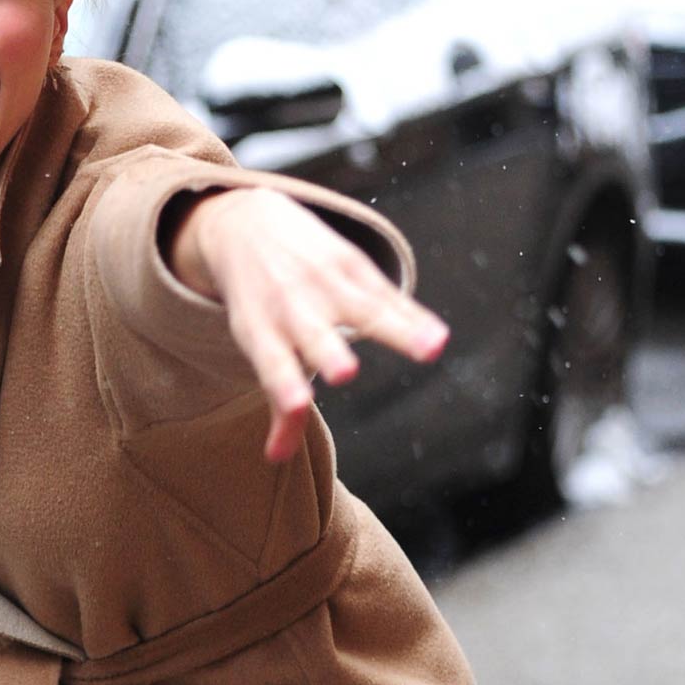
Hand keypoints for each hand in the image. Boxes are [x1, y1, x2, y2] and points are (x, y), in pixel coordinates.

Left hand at [170, 187, 449, 464]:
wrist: (246, 225)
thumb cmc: (258, 305)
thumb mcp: (258, 345)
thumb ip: (279, 400)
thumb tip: (275, 459)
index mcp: (261, 332)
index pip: (272, 363)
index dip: (285, 385)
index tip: (299, 404)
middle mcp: (291, 306)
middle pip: (314, 333)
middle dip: (329, 351)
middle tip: (345, 372)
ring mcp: (323, 282)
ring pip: (365, 308)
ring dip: (398, 329)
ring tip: (432, 350)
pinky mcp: (351, 263)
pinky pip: (388, 294)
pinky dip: (414, 316)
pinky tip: (439, 337)